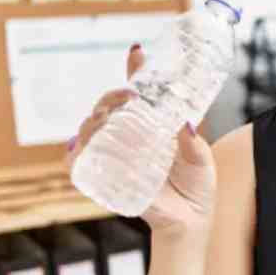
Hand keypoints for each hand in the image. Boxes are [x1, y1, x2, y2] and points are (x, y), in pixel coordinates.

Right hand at [64, 44, 216, 235]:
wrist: (191, 222)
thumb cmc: (196, 187)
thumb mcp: (201, 160)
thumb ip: (194, 143)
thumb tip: (187, 123)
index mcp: (152, 126)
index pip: (138, 94)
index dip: (134, 72)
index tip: (137, 52)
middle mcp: (130, 138)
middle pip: (107, 108)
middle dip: (111, 96)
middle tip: (129, 95)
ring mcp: (115, 157)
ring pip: (90, 130)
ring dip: (93, 120)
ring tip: (106, 116)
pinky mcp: (106, 180)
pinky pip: (79, 164)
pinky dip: (74, 154)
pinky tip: (76, 146)